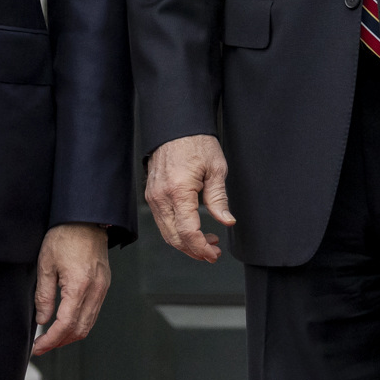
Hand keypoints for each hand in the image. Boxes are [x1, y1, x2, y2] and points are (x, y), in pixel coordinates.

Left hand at [31, 223, 112, 353]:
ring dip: (70, 335)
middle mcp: (95, 290)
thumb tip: (42, 320)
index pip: (65, 324)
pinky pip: (93, 312)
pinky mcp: (104, 285)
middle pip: (80, 329)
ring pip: (88, 324)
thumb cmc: (64, 236)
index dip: (50, 340)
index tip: (37, 348)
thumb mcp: (46, 265)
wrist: (86, 219)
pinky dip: (79, 323)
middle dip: (60, 342)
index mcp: (80, 286)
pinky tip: (65, 323)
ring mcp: (102, 289)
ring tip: (51, 338)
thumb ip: (44, 295)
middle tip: (42, 346)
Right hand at [145, 135, 233, 263]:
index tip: (214, 254)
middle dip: (194, 251)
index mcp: (178, 191)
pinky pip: (162, 221)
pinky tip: (193, 229)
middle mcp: (161, 197)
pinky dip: (177, 231)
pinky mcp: (152, 194)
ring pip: (166, 233)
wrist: (175, 126)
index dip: (201, 248)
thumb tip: (226, 221)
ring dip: (186, 243)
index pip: (188, 232)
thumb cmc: (196, 142)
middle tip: (213, 253)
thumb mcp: (216, 169)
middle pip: (175, 238)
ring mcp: (153, 196)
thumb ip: (219, 198)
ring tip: (207, 242)